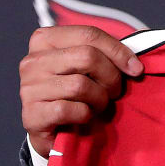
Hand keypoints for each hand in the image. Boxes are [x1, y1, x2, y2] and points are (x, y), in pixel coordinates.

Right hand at [19, 25, 142, 157]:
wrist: (54, 130)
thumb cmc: (75, 93)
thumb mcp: (88, 67)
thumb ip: (106, 54)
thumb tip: (135, 62)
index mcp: (45, 39)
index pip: (89, 34)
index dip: (118, 51)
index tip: (136, 68)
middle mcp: (32, 60)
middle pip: (86, 56)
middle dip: (110, 76)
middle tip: (114, 91)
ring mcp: (28, 87)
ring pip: (80, 85)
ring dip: (99, 99)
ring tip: (98, 105)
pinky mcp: (31, 114)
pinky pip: (69, 109)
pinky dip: (85, 114)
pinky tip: (83, 116)